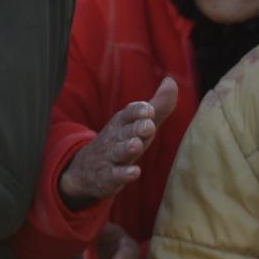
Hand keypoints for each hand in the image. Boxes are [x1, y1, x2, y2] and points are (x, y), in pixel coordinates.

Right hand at [58, 77, 178, 210]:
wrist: (86, 170)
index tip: (149, 109)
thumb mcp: (139, 123)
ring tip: (136, 145)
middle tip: (148, 126)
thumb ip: (158, 105)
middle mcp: (115, 138)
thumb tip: (171, 81)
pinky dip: (124, 174)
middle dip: (136, 128)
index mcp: (122, 123)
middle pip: (125, 131)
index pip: (129, 113)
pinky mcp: (107, 177)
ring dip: (127, 148)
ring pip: (118, 152)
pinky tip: (134, 172)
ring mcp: (110, 157)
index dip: (138, 111)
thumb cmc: (122, 141)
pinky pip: (114, 175)